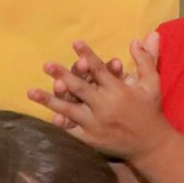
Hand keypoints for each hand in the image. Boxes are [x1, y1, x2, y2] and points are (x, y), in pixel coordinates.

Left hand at [28, 33, 169, 161]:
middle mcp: (105, 106)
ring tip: (31, 92)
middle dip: (63, 75)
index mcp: (119, 91)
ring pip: (69, 110)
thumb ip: (146, 60)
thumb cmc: (150, 110)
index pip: (100, 70)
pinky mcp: (91, 138)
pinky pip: (71, 130)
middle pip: (80, 88)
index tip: (75, 43)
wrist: (150, 145)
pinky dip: (60, 123)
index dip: (87, 55)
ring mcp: (96, 124)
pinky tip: (48, 115)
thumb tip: (140, 38)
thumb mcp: (152, 83)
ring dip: (50, 100)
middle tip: (47, 65)